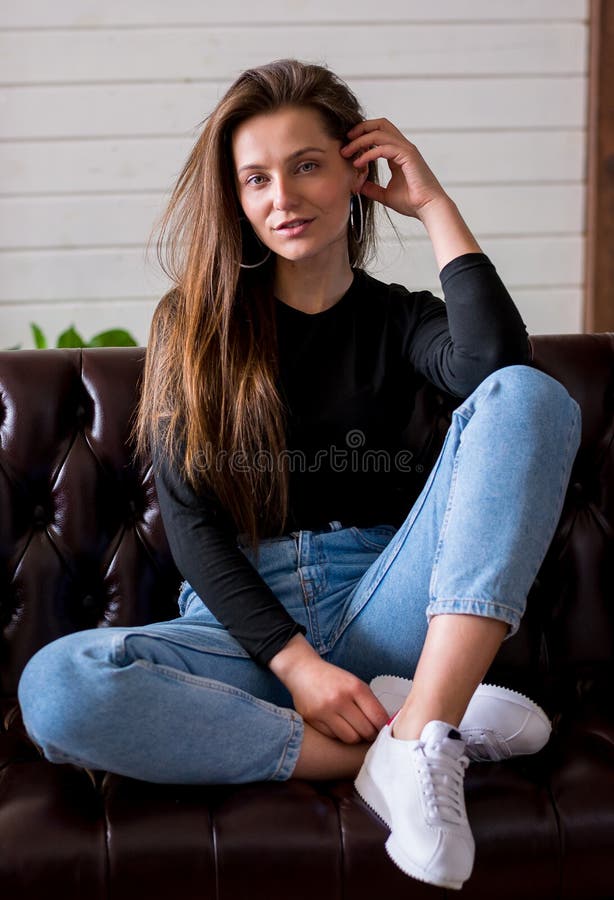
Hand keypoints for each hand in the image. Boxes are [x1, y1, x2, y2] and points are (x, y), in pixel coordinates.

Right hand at [269, 635, 388, 742]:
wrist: (302, 670)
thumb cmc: (332, 678)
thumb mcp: (354, 683)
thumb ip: (369, 702)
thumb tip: (384, 725)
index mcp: (355, 687)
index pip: (378, 717)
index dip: (383, 727)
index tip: (382, 730)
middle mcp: (340, 699)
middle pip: (366, 731)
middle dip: (370, 734)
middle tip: (369, 732)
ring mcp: (325, 710)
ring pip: (350, 738)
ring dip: (355, 736)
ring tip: (353, 729)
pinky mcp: (313, 719)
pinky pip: (334, 737)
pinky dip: (339, 735)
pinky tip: (338, 725)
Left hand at [341, 118, 446, 219]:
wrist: (428, 208)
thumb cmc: (412, 202)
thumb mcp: (385, 195)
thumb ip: (372, 189)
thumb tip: (358, 187)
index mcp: (398, 153)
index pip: (380, 133)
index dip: (363, 135)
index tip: (348, 146)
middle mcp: (403, 147)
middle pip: (380, 124)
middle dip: (361, 128)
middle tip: (346, 140)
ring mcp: (406, 149)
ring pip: (379, 133)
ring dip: (360, 140)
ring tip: (346, 152)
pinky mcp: (407, 155)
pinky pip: (383, 148)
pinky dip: (368, 154)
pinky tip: (357, 163)